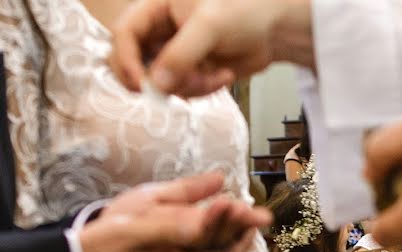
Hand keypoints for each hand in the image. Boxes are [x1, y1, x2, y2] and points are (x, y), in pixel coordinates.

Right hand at [101, 172, 270, 250]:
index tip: (256, 214)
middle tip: (245, 220)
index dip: (242, 233)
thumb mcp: (139, 224)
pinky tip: (185, 246)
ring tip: (220, 227)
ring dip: (214, 249)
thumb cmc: (97, 249)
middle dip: (233, 241)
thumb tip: (219, 194)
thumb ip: (181, 214)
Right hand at [109, 0, 312, 96]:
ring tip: (216, 75)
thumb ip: (180, 54)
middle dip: (154, 81)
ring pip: (161, 82)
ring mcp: (175, 53)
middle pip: (134, 62)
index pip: (124, 33)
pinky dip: (202, 89)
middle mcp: (161, 31)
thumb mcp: (210, 26)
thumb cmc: (246, 10)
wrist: (277, 29)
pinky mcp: (191, 71)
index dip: (125, 59)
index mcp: (157, 7)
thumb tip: (155, 84)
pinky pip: (183, 91)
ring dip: (187, 86)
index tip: (140, 83)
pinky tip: (224, 75)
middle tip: (166, 93)